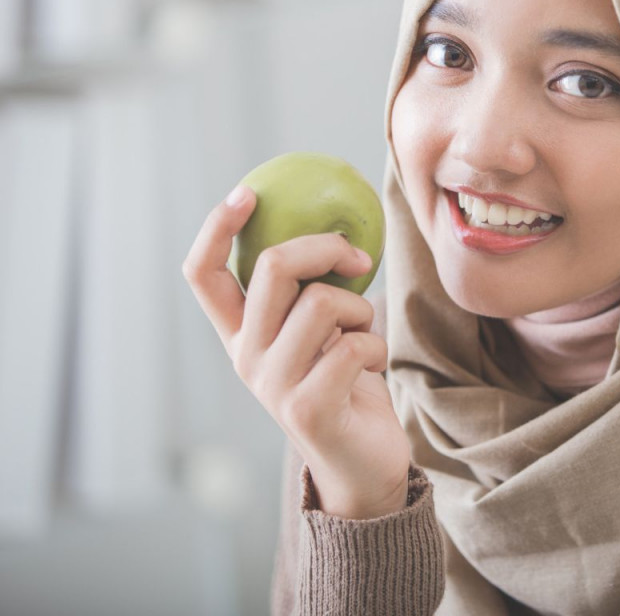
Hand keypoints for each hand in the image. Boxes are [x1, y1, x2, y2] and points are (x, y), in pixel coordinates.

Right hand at [182, 184, 410, 518]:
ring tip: (365, 334)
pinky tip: (373, 368)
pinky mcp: (307, 408)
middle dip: (326, 247)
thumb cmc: (347, 385)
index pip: (203, 274)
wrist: (364, 464)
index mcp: (240, 334)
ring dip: (362, 309)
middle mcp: (245, 357)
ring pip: (322, 303)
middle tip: (358, 258)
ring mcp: (272, 385)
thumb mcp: (323, 332)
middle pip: (274, 267)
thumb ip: (313, 291)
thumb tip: (337, 227)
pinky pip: (354, 344)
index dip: (217, 228)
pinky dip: (377, 346)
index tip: (248, 193)